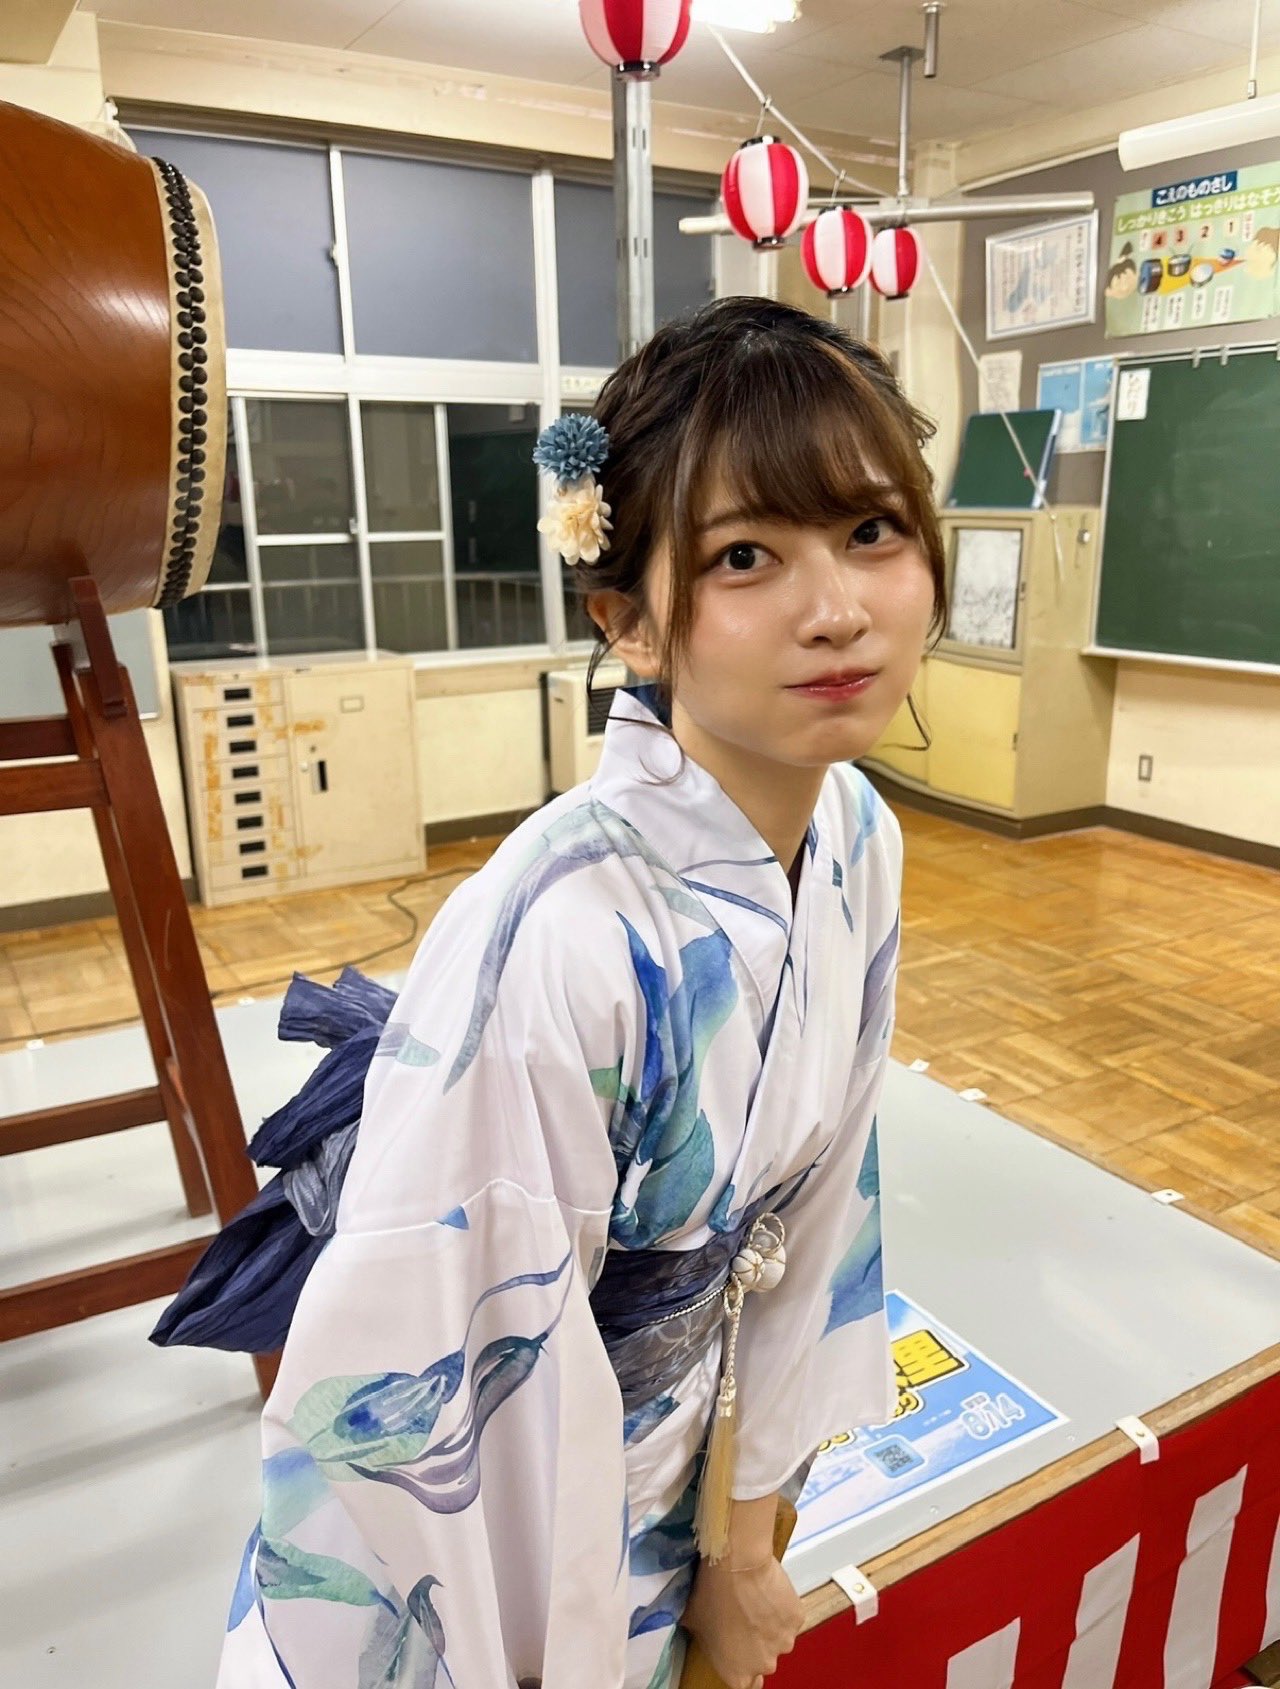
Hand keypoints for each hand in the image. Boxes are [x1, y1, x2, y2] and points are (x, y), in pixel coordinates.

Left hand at [681, 1554, 803, 1688]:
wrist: (738, 1564)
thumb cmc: (711, 1593)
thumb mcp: (693, 1621)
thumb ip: (703, 1637)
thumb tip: (700, 1630)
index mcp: (737, 1674)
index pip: (745, 1684)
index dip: (741, 1666)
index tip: (737, 1650)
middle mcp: (764, 1665)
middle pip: (763, 1660)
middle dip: (756, 1644)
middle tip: (744, 1619)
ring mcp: (784, 1642)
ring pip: (778, 1638)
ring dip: (770, 1625)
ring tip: (755, 1601)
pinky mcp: (797, 1618)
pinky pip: (789, 1617)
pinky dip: (782, 1607)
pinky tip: (768, 1591)